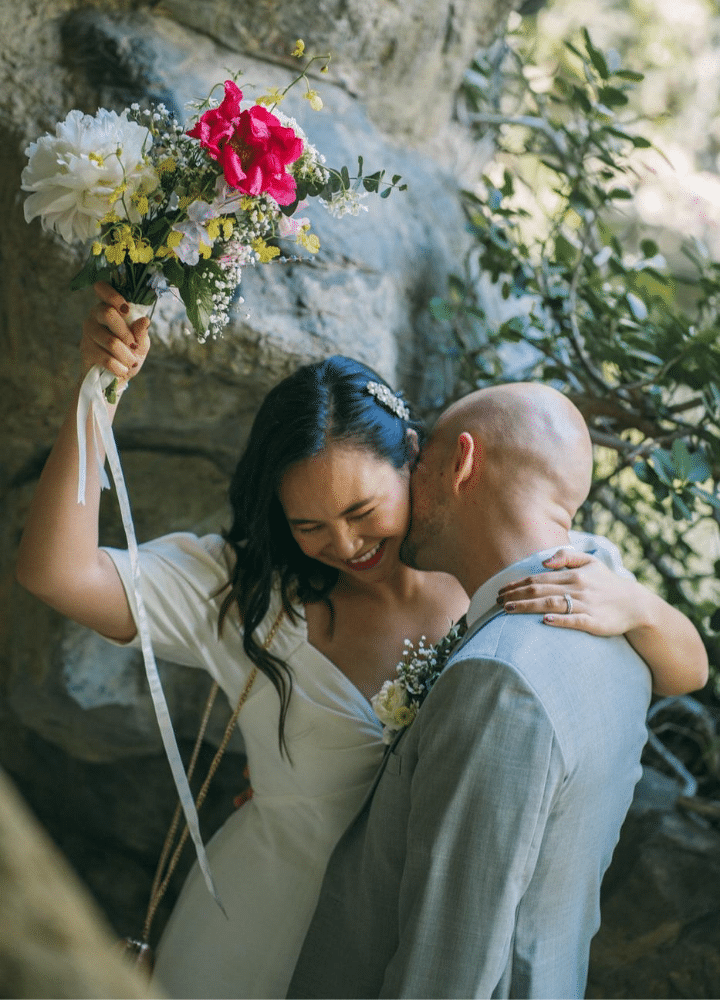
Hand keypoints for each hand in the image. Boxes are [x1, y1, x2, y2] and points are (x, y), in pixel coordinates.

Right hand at [80, 281, 150, 386]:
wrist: (115, 377)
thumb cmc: (128, 354)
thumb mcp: (140, 344)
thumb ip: (141, 332)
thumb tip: (144, 320)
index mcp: (109, 306)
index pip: (102, 288)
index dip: (113, 295)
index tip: (126, 309)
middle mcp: (95, 315)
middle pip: (108, 313)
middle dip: (126, 333)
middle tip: (134, 346)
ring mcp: (88, 332)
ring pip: (110, 341)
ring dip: (126, 355)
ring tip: (131, 362)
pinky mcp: (85, 349)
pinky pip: (106, 358)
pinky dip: (119, 367)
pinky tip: (122, 370)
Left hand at [496, 548, 642, 635]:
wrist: (635, 604)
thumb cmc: (607, 583)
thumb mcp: (590, 562)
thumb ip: (566, 557)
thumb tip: (543, 561)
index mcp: (573, 575)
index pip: (538, 579)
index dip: (518, 584)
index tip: (500, 590)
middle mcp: (577, 588)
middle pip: (540, 591)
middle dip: (515, 596)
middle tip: (496, 601)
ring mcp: (586, 606)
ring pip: (551, 604)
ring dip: (527, 607)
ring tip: (508, 610)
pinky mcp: (594, 622)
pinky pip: (574, 620)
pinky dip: (559, 620)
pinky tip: (544, 620)